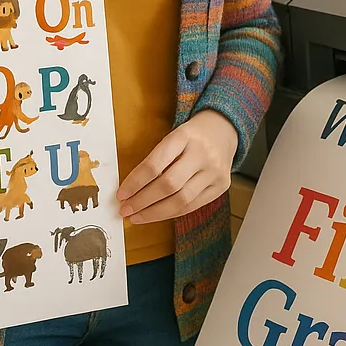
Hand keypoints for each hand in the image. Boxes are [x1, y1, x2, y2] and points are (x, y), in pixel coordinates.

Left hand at [117, 110, 238, 223]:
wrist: (224, 129)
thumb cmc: (191, 135)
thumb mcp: (173, 136)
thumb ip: (156, 158)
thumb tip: (130, 189)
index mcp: (184, 136)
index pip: (155, 164)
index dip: (135, 182)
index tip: (121, 194)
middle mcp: (202, 153)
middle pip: (168, 185)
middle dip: (142, 201)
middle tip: (125, 209)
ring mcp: (215, 171)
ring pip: (182, 200)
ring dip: (155, 213)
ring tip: (137, 216)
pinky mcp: (222, 185)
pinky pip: (193, 206)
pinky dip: (172, 213)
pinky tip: (158, 214)